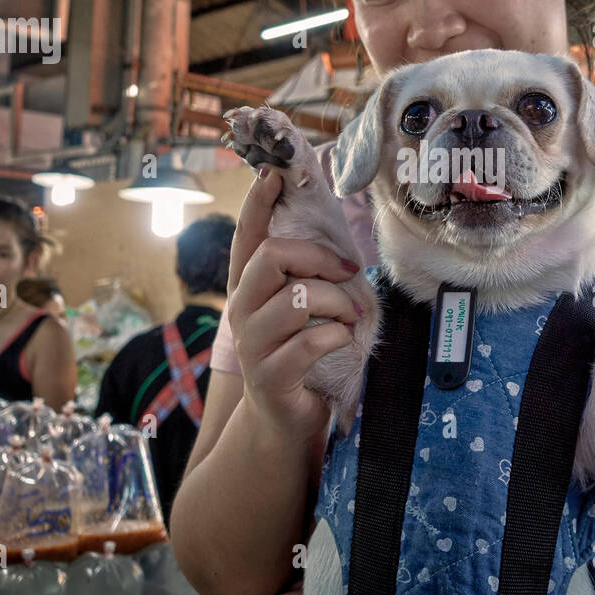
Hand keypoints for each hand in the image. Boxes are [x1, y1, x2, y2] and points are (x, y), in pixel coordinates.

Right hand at [228, 168, 362, 441]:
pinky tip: (342, 341)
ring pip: (298, 298)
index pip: (247, 236)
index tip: (273, 173)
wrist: (284, 421)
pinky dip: (338, 336)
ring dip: (338, 302)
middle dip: (318, 257)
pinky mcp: (271, 375)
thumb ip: (305, 274)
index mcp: (248, 288)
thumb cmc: (300, 354)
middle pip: (271, 257)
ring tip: (352, 315)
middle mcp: (242, 310)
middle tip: (348, 271)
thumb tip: (336, 232)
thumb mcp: (299, 309)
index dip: (257, 203)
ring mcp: (253, 344)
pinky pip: (312, 341)